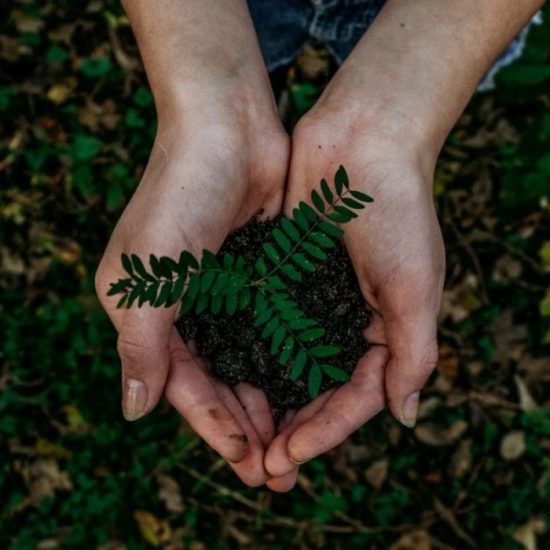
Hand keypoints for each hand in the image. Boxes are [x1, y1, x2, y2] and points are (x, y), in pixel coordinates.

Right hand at [95, 106, 288, 485]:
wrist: (227, 128)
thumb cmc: (180, 193)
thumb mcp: (147, 274)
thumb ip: (140, 344)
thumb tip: (134, 411)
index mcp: (148, 311)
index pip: (181, 385)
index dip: (213, 425)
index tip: (247, 461)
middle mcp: (184, 307)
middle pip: (217, 381)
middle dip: (246, 425)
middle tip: (278, 469)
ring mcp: (224, 292)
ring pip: (247, 361)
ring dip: (269, 400)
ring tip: (297, 440)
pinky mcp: (258, 274)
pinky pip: (272, 329)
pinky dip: (286, 360)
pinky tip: (308, 387)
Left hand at [264, 106, 444, 491]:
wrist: (362, 140)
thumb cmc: (398, 210)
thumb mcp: (416, 285)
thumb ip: (414, 352)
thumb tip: (405, 416)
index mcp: (384, 330)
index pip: (355, 397)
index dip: (326, 431)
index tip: (290, 456)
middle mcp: (345, 320)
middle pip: (316, 389)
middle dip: (291, 427)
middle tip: (260, 466)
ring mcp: (311, 298)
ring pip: (285, 363)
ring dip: (265, 400)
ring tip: (239, 436)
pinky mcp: (281, 274)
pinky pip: (263, 322)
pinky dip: (248, 352)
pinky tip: (225, 377)